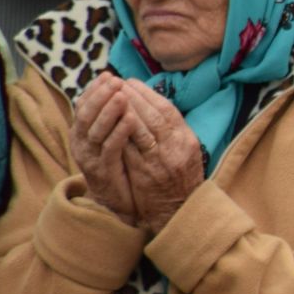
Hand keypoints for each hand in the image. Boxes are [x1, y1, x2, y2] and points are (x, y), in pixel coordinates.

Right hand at [71, 75, 139, 225]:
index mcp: (81, 133)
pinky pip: (110, 148)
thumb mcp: (110, 137)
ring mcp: (90, 158)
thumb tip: (118, 89)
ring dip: (108, 111)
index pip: (83, 106)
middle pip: (85, 115)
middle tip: (114, 80)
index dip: (94, 90)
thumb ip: (109, 118)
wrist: (115, 200)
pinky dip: (119, 132)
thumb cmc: (115, 163)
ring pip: (95, 130)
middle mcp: (81, 144)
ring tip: (121, 95)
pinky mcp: (102, 170)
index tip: (107, 75)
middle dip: (100, 96)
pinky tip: (130, 119)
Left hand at [118, 81, 205, 233]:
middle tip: (116, 83)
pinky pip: (129, 149)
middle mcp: (176, 148)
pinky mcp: (145, 173)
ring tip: (109, 97)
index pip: (167, 110)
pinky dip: (118, 133)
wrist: (180, 210)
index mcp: (187, 139)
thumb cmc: (182, 178)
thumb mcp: (186, 151)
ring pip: (140, 129)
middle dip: (132, 97)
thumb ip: (172, 131)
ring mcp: (160, 161)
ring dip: (123, 110)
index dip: (148, 94)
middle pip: (153, 115)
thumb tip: (152, 106)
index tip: (132, 83)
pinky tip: (107, 121)